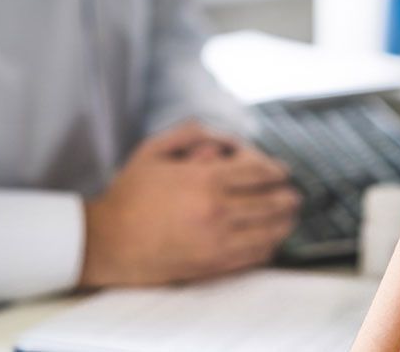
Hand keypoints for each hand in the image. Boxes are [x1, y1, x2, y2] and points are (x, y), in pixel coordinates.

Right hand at [78, 123, 300, 287]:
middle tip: (293, 196)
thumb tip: (224, 137)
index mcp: (205, 180)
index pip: (258, 173)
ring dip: (284, 223)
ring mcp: (216, 241)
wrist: (106, 242)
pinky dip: (267, 247)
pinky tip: (269, 241)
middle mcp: (216, 210)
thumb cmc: (129, 195)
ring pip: (268, 231)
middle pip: (271, 202)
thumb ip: (191, 134)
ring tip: (289, 218)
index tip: (283, 172)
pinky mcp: (212, 265)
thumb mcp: (153, 150)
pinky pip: (253, 257)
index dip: (276, 171)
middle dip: (287, 197)